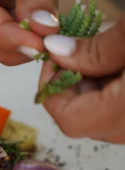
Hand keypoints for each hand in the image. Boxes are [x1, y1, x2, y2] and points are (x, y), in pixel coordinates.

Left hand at [39, 12, 124, 143]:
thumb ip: (94, 49)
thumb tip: (55, 52)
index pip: (69, 120)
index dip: (53, 88)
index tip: (54, 57)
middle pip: (86, 119)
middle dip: (73, 83)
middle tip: (78, 50)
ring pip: (106, 114)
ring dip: (95, 84)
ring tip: (107, 50)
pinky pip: (123, 108)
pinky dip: (114, 86)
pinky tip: (120, 59)